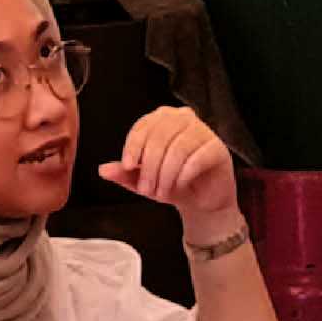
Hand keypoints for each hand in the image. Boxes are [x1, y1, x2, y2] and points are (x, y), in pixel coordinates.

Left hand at [101, 105, 245, 239]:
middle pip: (160, 137)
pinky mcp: (218, 148)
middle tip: (146, 190)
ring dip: (165, 174)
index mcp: (163, 118)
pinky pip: (197, 158)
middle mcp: (184, 118)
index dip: (133, 146)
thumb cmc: (170, 183)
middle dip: (149, 166)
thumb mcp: (142, 180)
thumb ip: (124, 173)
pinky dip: (183, 175)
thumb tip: (103, 170)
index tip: (126, 166)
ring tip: (161, 193)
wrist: (200, 202)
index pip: (144, 126)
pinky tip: (179, 186)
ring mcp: (204, 132)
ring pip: (178, 148)